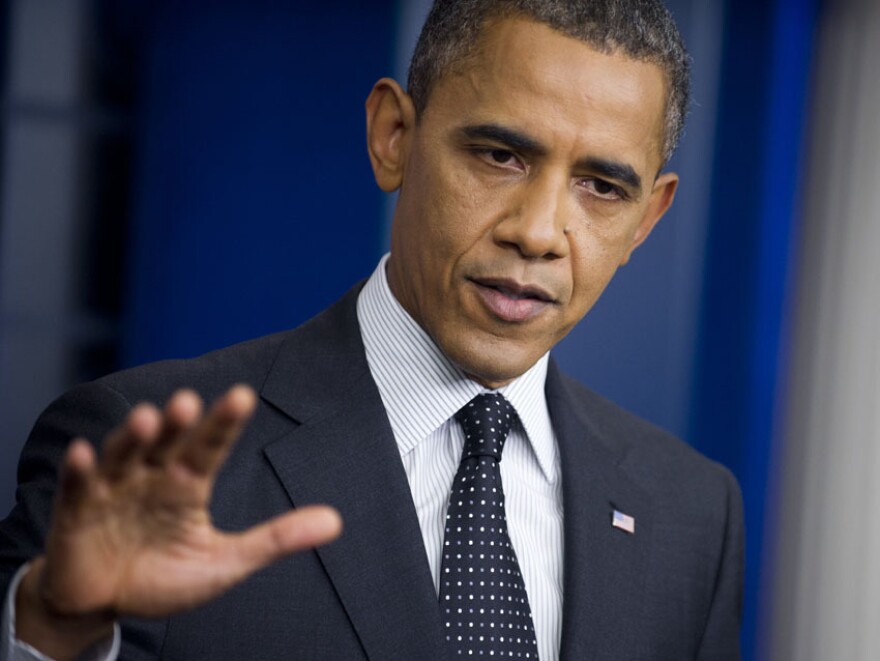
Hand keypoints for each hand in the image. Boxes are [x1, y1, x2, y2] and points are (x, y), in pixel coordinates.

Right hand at [15, 385, 341, 658]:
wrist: (104, 605)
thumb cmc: (165, 576)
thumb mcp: (225, 561)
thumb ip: (276, 538)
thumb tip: (337, 521)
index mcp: (188, 485)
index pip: (210, 448)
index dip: (224, 423)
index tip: (242, 395)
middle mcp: (152, 477)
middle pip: (166, 443)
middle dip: (176, 423)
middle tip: (188, 400)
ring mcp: (112, 490)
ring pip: (124, 455)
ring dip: (133, 437)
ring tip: (149, 419)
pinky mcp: (75, 512)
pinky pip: (76, 487)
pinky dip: (77, 470)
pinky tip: (83, 453)